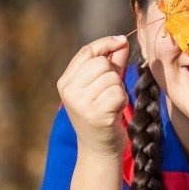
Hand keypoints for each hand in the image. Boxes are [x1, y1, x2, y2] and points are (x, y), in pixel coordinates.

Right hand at [58, 35, 130, 158]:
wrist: (100, 149)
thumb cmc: (103, 113)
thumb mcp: (104, 85)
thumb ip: (112, 62)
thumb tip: (121, 40)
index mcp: (66, 82)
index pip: (86, 51)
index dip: (106, 43)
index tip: (121, 40)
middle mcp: (69, 91)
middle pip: (101, 63)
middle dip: (113, 74)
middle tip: (110, 92)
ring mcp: (80, 103)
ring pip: (112, 78)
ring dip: (119, 89)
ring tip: (111, 104)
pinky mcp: (95, 114)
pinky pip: (118, 93)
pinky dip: (122, 101)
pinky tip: (115, 112)